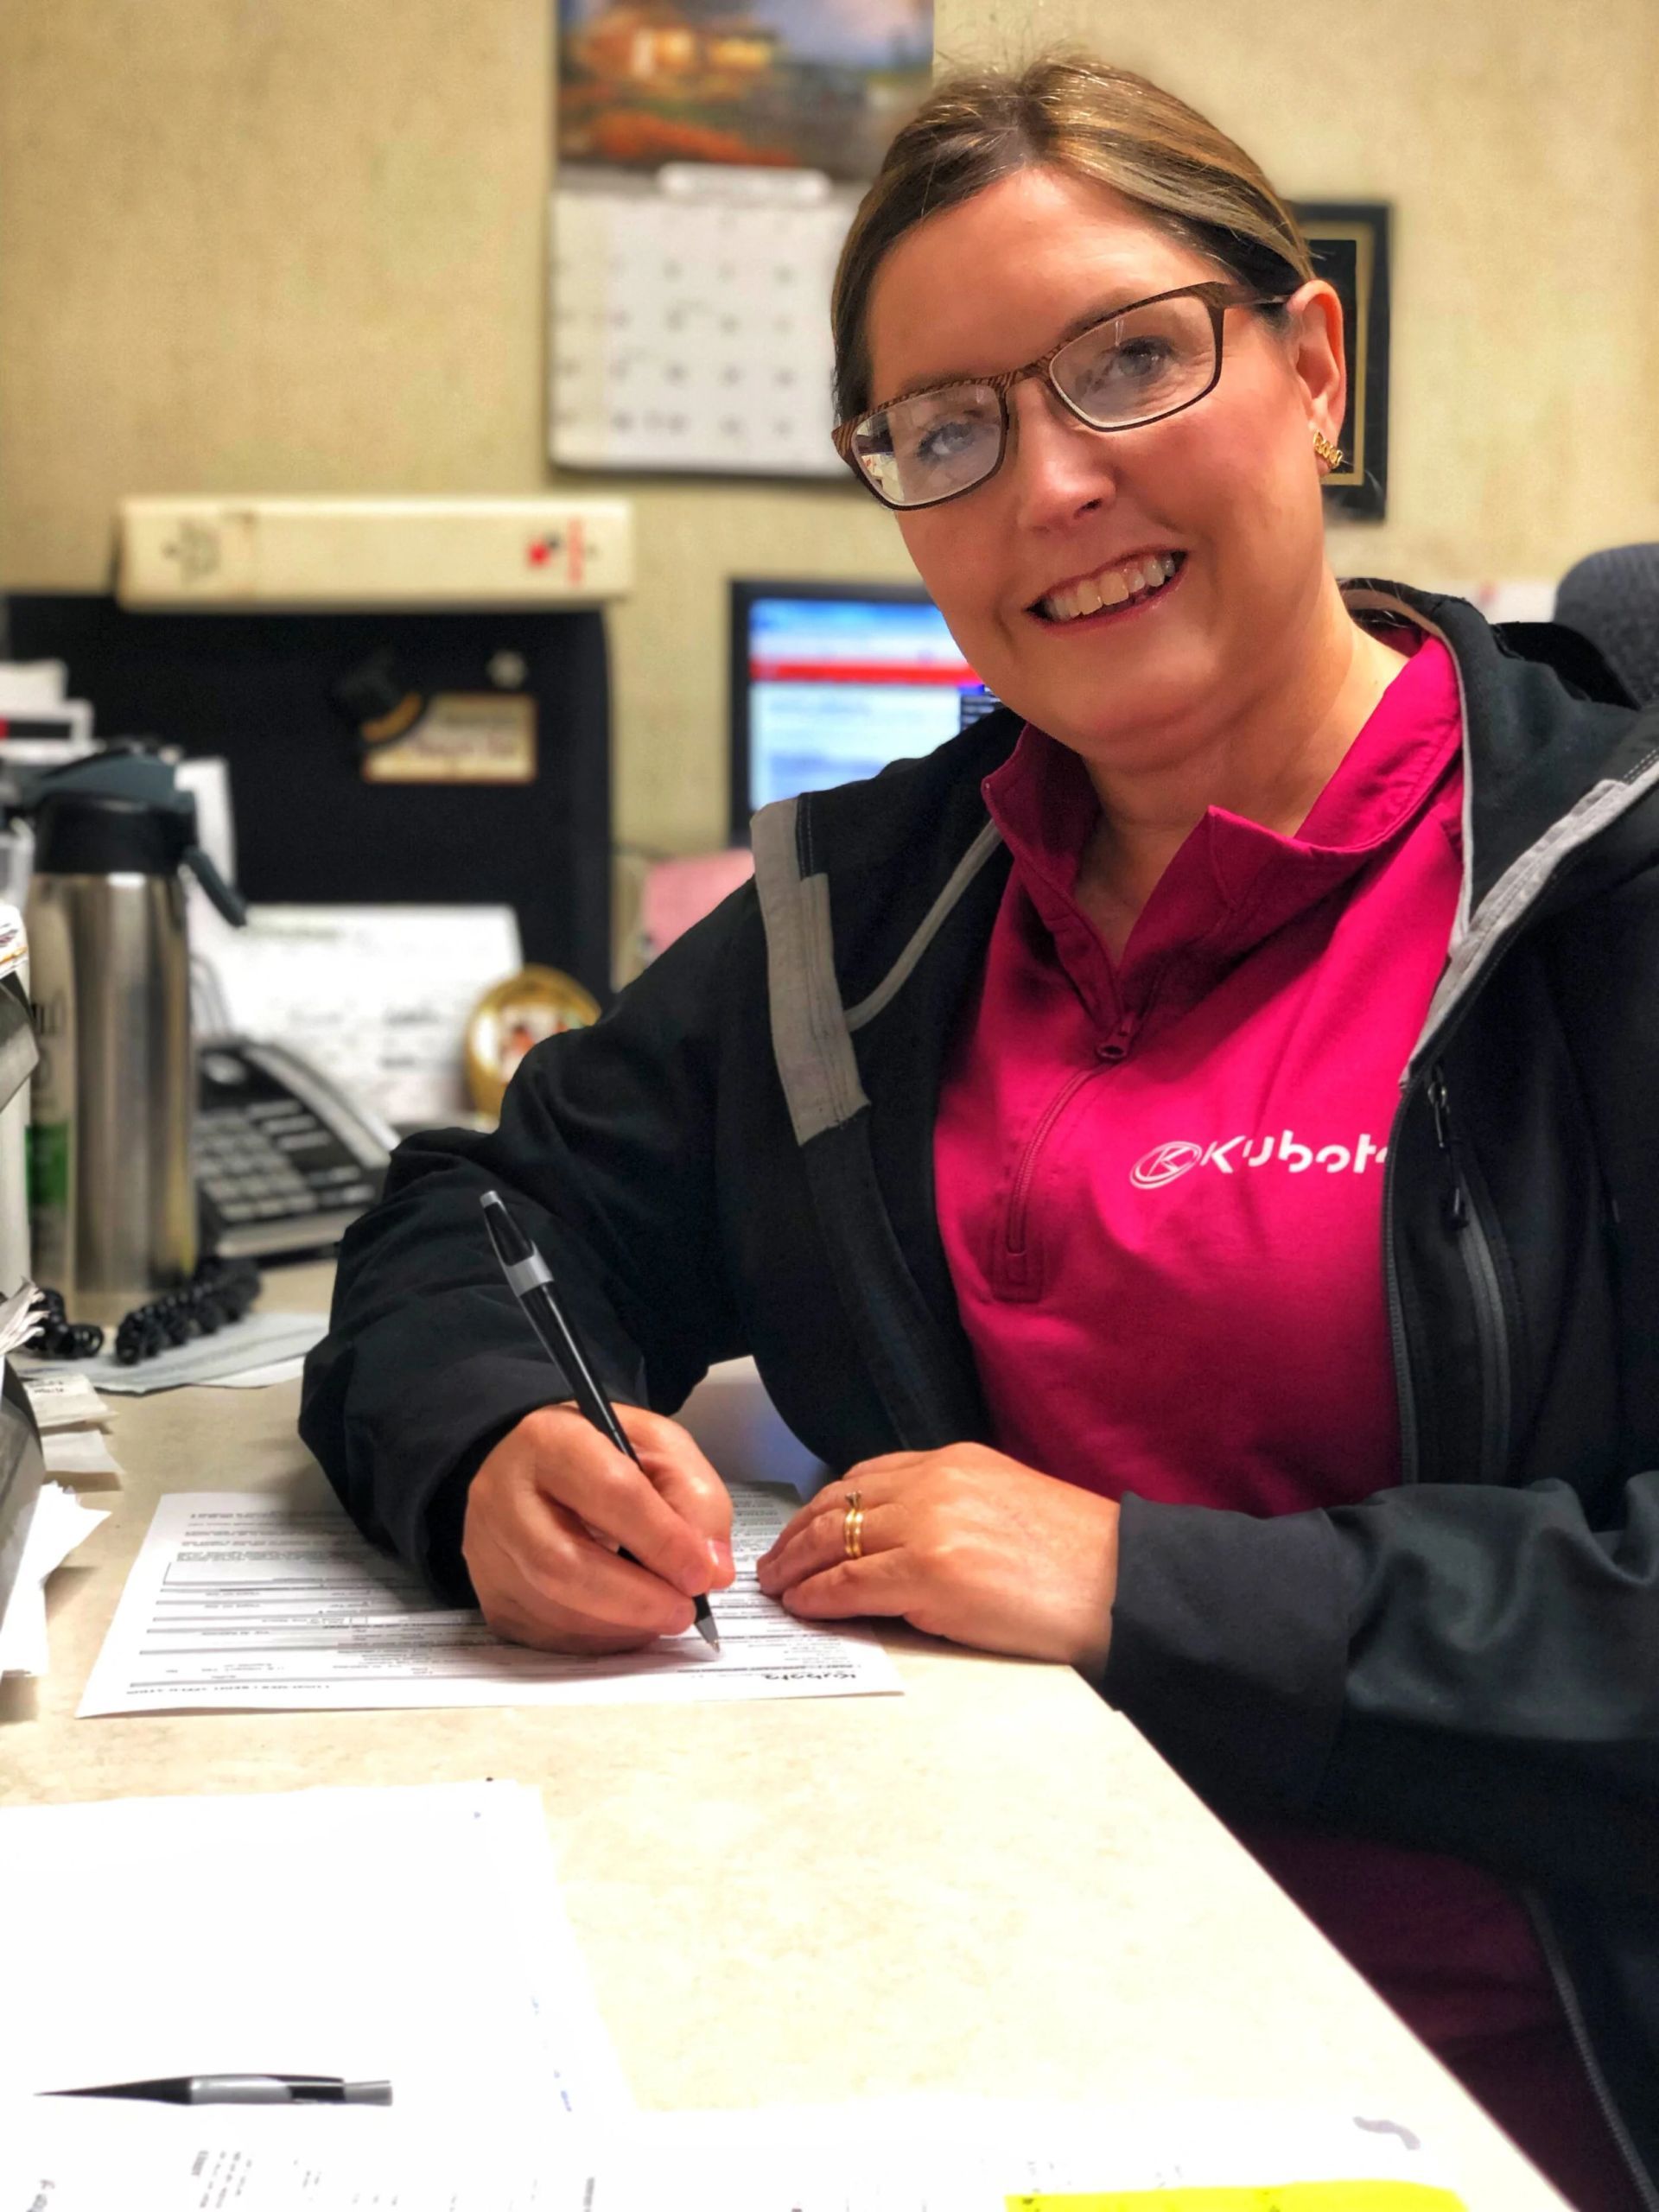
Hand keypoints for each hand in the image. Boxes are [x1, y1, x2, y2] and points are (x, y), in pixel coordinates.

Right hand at [463, 1403, 734, 1654]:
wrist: (531, 1464)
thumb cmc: (596, 1452)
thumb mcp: (657, 1446)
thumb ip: (695, 1498)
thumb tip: (711, 1571)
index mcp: (550, 1440)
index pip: (610, 1493)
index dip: (664, 1541)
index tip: (703, 1573)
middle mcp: (503, 1496)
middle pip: (564, 1565)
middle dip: (638, 1600)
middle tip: (685, 1610)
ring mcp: (488, 1552)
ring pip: (554, 1610)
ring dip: (623, 1625)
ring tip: (661, 1612)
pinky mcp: (490, 1596)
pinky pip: (547, 1636)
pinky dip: (599, 1639)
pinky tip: (626, 1621)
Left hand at [755, 1443, 1119, 1672]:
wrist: (1121, 1586)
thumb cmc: (1079, 1560)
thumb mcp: (1007, 1505)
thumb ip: (953, 1510)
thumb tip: (904, 1544)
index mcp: (956, 1461)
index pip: (867, 1476)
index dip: (825, 1506)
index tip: (804, 1528)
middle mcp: (935, 1483)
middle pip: (838, 1503)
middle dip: (797, 1535)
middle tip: (774, 1562)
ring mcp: (929, 1525)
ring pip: (834, 1542)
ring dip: (795, 1567)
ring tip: (777, 1588)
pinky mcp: (929, 1573)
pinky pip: (849, 1585)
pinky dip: (816, 1597)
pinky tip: (803, 1607)